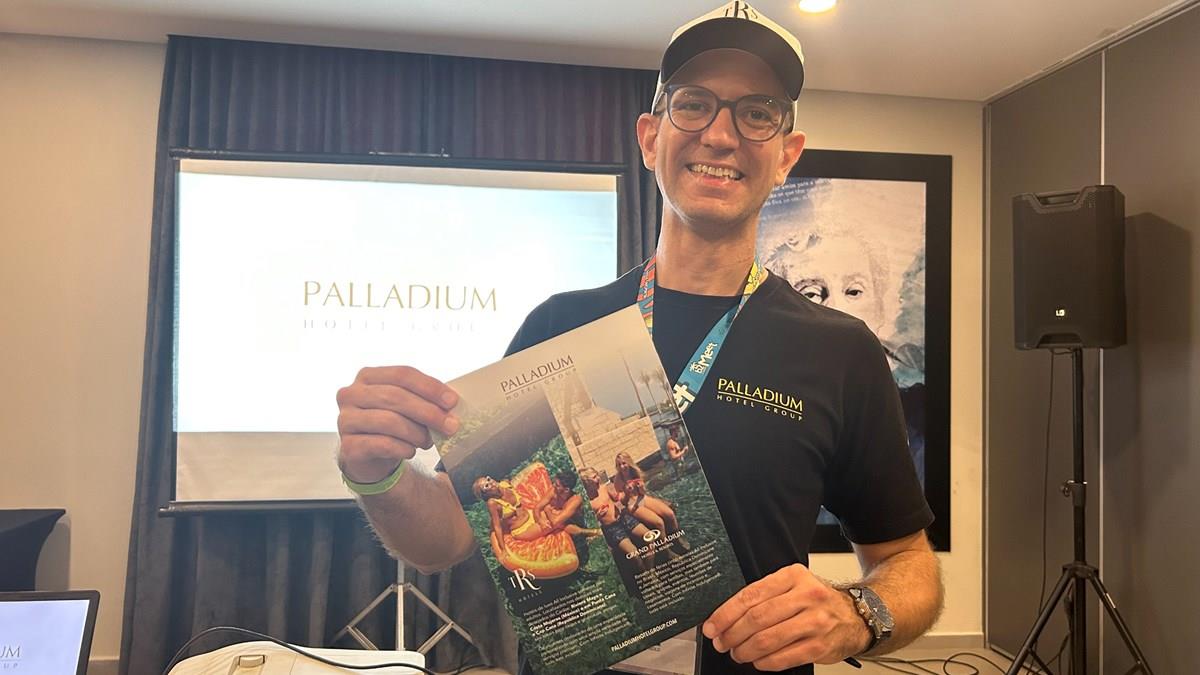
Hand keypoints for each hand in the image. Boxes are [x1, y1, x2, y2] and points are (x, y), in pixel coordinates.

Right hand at [336, 366, 458, 484]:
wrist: (370, 455)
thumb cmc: (392, 423)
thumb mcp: (406, 405)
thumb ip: (423, 398)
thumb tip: (451, 404)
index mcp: (368, 376)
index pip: (402, 374)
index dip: (429, 387)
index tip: (452, 401)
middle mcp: (351, 394)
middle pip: (395, 397)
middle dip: (428, 412)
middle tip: (450, 426)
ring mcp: (345, 420)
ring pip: (389, 422)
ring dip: (416, 433)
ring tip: (428, 441)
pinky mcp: (348, 445)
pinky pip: (382, 444)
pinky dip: (403, 448)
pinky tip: (411, 450)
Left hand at [702, 563, 869, 669]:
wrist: (856, 616)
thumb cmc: (818, 602)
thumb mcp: (793, 586)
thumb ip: (764, 595)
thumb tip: (726, 615)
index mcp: (793, 576)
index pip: (750, 595)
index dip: (726, 613)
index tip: (712, 625)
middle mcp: (806, 596)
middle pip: (757, 618)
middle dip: (732, 634)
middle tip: (721, 642)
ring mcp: (815, 622)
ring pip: (768, 639)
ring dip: (745, 650)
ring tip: (737, 653)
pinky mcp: (820, 646)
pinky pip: (784, 657)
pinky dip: (765, 662)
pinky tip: (758, 661)